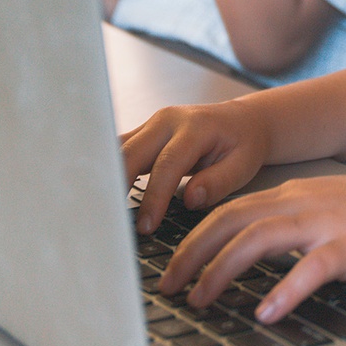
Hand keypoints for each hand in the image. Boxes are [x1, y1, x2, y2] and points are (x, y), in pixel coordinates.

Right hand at [119, 99, 270, 235]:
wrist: (243, 121)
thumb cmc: (244, 143)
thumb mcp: (243, 165)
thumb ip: (218, 182)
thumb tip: (190, 199)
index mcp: (195, 127)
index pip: (167, 164)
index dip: (154, 196)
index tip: (146, 225)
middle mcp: (168, 120)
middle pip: (132, 151)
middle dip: (119, 186)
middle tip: (112, 220)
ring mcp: (153, 123)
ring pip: (119, 149)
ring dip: (108, 177)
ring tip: (101, 208)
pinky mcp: (144, 132)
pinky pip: (121, 150)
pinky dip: (111, 170)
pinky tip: (104, 193)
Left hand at [162, 171, 345, 322]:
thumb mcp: (326, 210)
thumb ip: (289, 225)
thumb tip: (247, 253)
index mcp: (293, 194)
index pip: (227, 211)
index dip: (192, 239)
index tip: (170, 266)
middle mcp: (302, 203)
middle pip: (231, 222)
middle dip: (192, 255)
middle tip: (168, 286)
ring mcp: (326, 222)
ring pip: (258, 239)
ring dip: (222, 271)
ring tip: (202, 300)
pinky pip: (310, 269)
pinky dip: (284, 291)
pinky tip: (266, 311)